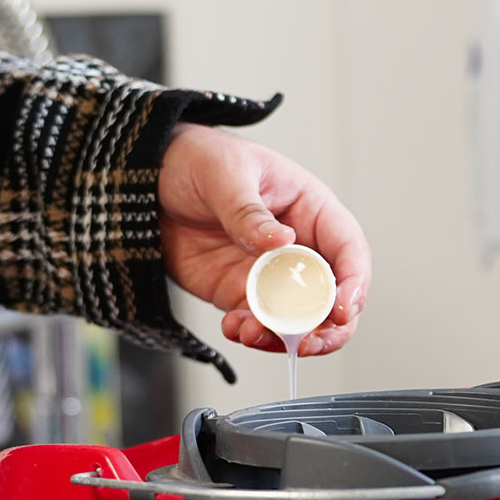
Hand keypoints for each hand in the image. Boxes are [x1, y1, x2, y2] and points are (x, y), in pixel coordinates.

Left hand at [158, 124, 371, 355]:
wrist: (145, 182)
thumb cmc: (197, 159)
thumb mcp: (224, 173)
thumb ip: (249, 211)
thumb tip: (281, 241)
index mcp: (310, 209)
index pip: (348, 250)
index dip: (354, 282)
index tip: (341, 308)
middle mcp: (298, 247)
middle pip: (332, 297)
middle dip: (326, 327)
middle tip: (303, 340)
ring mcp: (269, 274)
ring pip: (297, 319)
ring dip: (282, 336)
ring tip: (251, 332)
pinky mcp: (239, 292)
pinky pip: (257, 323)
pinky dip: (250, 333)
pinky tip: (232, 327)